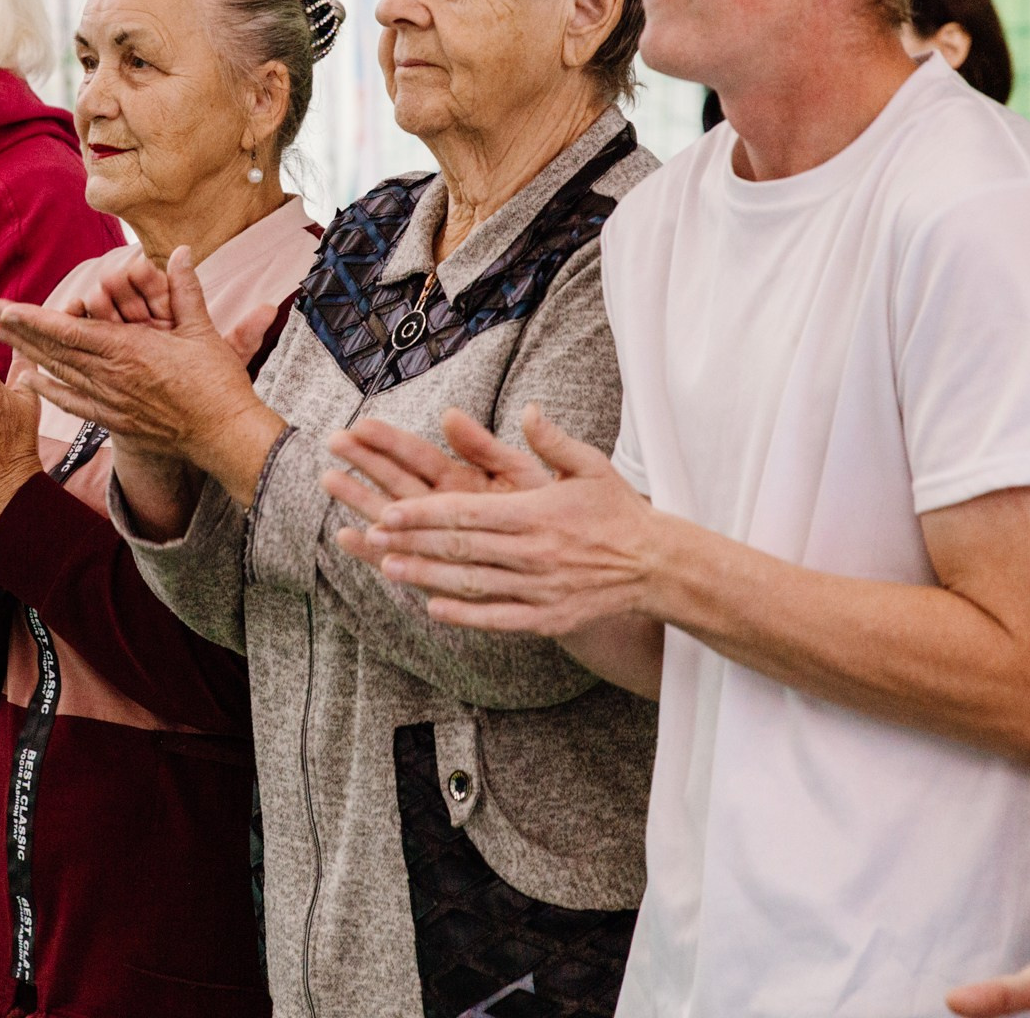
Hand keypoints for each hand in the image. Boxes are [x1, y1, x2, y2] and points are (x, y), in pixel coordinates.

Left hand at [0, 247, 281, 492]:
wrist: (225, 436)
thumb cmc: (218, 383)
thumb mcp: (203, 330)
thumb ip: (186, 288)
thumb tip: (181, 249)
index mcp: (127, 349)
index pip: (67, 330)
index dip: (30, 317)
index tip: (2, 307)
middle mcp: (111, 376)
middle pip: (53, 350)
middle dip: (19, 331)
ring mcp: (111, 401)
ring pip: (59, 374)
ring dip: (28, 355)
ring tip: (2, 340)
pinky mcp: (116, 421)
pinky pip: (74, 402)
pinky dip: (50, 390)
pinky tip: (31, 380)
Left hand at [325, 404, 662, 636]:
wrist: (658, 565)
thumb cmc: (617, 511)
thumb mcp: (590, 466)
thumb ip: (552, 441)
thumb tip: (527, 410)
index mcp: (536, 514)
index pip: (468, 514)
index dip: (425, 514)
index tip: (389, 511)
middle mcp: (534, 553)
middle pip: (461, 549)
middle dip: (412, 542)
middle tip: (371, 537)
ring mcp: (540, 589)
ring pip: (473, 584)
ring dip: (427, 578)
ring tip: (388, 569)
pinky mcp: (549, 618)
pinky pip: (499, 619)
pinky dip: (465, 616)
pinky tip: (433, 610)